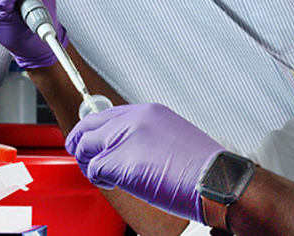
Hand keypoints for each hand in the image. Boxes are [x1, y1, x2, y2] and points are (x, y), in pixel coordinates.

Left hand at [66, 103, 224, 223]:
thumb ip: (147, 134)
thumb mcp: (172, 135)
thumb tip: (129, 144)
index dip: (94, 128)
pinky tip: (110, 182)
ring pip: (87, 146)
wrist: (213, 178)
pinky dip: (97, 179)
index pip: (108, 113)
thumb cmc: (199, 165)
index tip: (91, 138)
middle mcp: (134, 119)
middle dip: (80, 140)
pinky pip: (95, 169)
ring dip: (87, 161)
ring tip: (97, 172)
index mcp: (149, 111)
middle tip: (80, 153)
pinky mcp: (120, 160)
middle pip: (90, 124)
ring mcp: (125, 138)